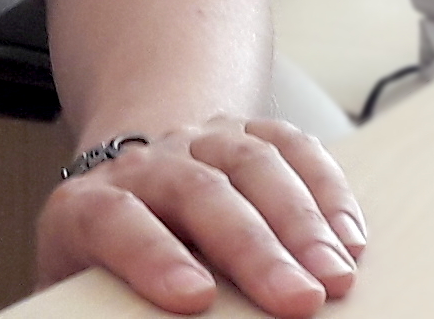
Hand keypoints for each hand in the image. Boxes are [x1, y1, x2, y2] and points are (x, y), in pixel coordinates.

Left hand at [33, 113, 364, 317]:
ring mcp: (198, 141)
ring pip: (252, 163)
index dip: (152, 257)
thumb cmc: (104, 260)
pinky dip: (327, 190)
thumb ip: (99, 306)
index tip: (194, 298)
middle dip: (254, 248)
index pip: (115, 222)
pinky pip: (292, 146)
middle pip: (198, 191)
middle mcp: (144, 164)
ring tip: (336, 277)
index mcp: (87, 206)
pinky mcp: (246, 132)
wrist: (124, 181)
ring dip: (302, 223)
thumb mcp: (83, 286)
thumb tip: (128, 316)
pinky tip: (350, 239)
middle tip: (298, 301)